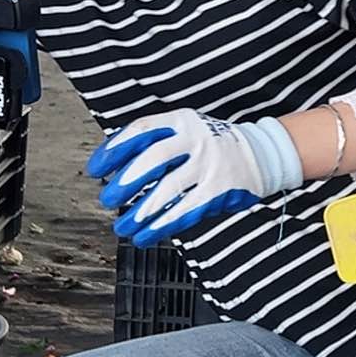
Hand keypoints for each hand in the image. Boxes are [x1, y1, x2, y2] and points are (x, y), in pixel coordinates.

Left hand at [87, 108, 298, 247]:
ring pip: (168, 190)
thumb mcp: (185, 130)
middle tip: (107, 199)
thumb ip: (154, 141)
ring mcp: (209, 164)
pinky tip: (145, 235)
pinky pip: (185, 210)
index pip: (142, 130)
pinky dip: (162, 226)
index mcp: (182, 121)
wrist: (259, 153)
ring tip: (123, 226)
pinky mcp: (219, 189)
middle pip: (154, 159)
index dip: (115, 149)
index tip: (95, 169)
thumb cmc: (210, 145)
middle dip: (125, 182)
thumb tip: (111, 163)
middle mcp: (196, 139)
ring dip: (140, 212)